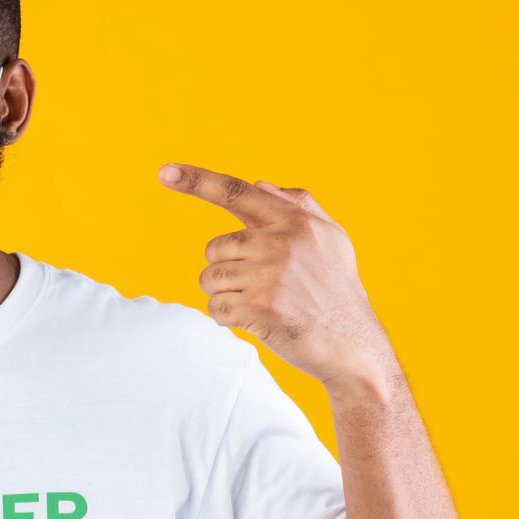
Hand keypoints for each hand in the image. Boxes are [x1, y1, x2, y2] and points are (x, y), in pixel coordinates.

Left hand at [158, 162, 396, 391]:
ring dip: (227, 296)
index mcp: (296, 220)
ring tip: (264, 303)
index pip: (237, 193)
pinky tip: (259, 320)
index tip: (165, 171)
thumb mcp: (330, 240)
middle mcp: (281, 241)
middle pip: (214, 248)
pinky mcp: (259, 305)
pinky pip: (214, 308)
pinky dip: (228, 318)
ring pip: (209, 279)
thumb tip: (258, 184)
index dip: (197, 181)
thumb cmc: (337, 291)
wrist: (353, 346)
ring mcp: (270, 273)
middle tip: (264, 287)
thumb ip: (298, 207)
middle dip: (228, 270)